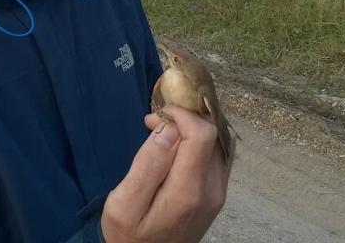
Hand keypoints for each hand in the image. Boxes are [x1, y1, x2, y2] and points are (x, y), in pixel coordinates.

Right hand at [100, 105, 228, 242]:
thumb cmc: (128, 234)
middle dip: (187, 118)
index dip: (181, 115)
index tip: (156, 117)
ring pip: (220, 142)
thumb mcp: (124, 203)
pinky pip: (219, 154)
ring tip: (165, 131)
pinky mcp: (217, 193)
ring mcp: (218, 192)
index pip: (202, 133)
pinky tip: (178, 144)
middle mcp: (212, 190)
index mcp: (188, 190)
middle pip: (215, 134)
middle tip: (156, 122)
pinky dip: (201, 140)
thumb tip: (169, 129)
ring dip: (195, 127)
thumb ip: (147, 165)